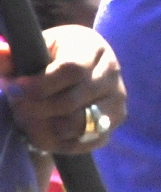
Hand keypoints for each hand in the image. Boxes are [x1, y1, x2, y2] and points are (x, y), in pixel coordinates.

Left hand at [2, 25, 126, 154]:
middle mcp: (111, 75)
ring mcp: (116, 100)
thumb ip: (14, 56)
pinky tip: (42, 131)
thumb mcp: (37, 48)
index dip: (39, 85)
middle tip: (15, 105)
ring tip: (28, 120)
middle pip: (72, 102)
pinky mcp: (115, 122)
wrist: (83, 65)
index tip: (13, 88)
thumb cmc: (55, 55)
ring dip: (45, 128)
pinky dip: (60, 143)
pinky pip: (86, 142)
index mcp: (93, 50)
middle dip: (35, 109)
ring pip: (80, 126)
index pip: (71, 71)